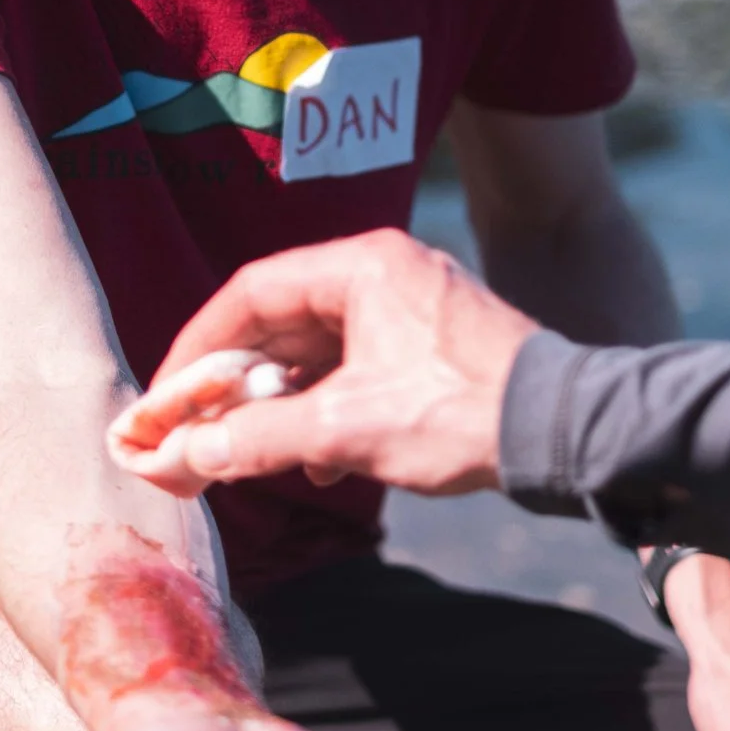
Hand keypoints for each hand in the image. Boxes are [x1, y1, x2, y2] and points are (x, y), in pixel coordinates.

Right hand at [140, 231, 532, 496]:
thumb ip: (255, 438)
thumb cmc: (459, 414)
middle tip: (194, 430)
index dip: (197, 348)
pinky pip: (354, 367)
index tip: (165, 396)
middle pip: (281, 322)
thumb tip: (183, 457)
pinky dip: (324, 409)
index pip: (250, 294)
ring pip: (317, 350)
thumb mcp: (344, 430)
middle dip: (235, 383)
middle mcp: (383, 272)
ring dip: (278, 403)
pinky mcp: (430, 345)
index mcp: (361, 267)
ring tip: (248, 452)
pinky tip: (315, 463)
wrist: (564, 432)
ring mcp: (410, 306)